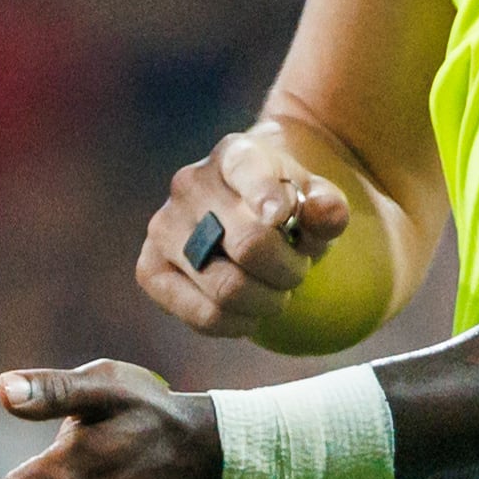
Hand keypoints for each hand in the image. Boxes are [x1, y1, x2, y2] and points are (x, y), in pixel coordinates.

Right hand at [135, 135, 352, 339]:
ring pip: (226, 287)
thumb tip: (327, 215)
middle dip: (288, 271)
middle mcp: (190, 185)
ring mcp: (164, 227)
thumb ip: (328, 206)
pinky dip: (235, 323)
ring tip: (274, 293)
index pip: (248, 170)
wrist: (243, 215)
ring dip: (265, 302)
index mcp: (235, 154)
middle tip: (297, 274)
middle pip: (250, 244)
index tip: (280, 217)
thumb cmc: (286, 207)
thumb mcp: (315, 198)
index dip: (266, 195)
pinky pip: (199, 314)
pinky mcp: (150, 269)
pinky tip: (247, 313)